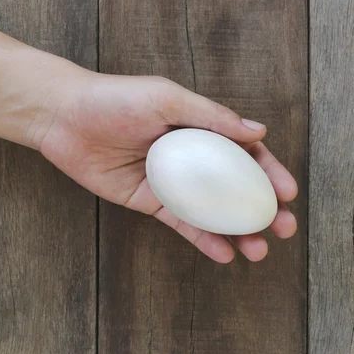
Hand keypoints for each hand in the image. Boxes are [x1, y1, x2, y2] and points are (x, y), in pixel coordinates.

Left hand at [36, 71, 297, 262]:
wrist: (65, 118)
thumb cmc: (117, 99)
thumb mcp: (167, 99)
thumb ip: (212, 117)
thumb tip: (259, 131)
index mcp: (202, 129)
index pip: (246, 153)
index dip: (269, 173)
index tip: (289, 194)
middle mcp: (193, 157)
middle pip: (236, 187)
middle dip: (263, 209)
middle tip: (284, 228)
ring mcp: (174, 183)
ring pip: (214, 211)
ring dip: (239, 232)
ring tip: (259, 250)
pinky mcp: (152, 202)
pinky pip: (183, 224)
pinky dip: (204, 240)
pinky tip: (225, 255)